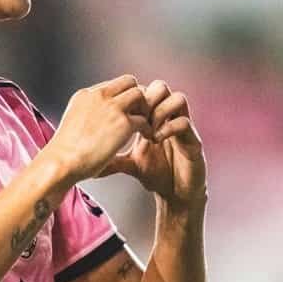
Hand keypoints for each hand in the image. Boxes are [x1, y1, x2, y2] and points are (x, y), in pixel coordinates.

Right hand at [46, 75, 151, 182]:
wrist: (62, 161)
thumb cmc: (65, 151)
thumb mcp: (73, 120)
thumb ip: (87, 114)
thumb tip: (95, 122)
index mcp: (85, 95)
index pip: (112, 85)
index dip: (122, 96)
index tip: (125, 111)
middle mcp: (99, 96)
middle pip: (129, 82)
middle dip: (136, 97)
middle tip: (138, 113)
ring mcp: (112, 108)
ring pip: (140, 94)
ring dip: (145, 109)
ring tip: (144, 124)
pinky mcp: (123, 123)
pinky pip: (144, 119)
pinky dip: (148, 128)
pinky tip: (147, 136)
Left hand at [98, 80, 206, 209]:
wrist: (175, 194)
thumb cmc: (155, 175)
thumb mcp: (129, 164)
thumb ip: (112, 158)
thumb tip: (88, 162)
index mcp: (154, 118)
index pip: (145, 91)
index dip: (133, 99)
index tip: (121, 116)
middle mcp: (170, 118)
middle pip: (161, 87)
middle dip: (147, 99)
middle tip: (137, 118)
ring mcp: (183, 127)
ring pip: (178, 98)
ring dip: (160, 111)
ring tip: (148, 130)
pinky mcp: (193, 140)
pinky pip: (185, 122)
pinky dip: (169, 128)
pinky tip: (156, 140)